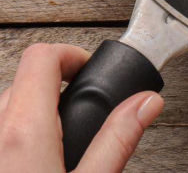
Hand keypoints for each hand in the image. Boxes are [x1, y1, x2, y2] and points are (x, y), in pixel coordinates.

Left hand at [0, 42, 162, 171]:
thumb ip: (118, 140)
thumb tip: (146, 102)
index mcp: (23, 132)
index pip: (42, 57)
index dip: (72, 54)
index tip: (90, 69)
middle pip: (23, 79)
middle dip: (56, 85)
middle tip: (82, 106)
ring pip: (7, 108)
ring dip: (34, 112)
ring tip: (62, 136)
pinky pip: (0, 133)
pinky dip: (17, 135)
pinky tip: (38, 158)